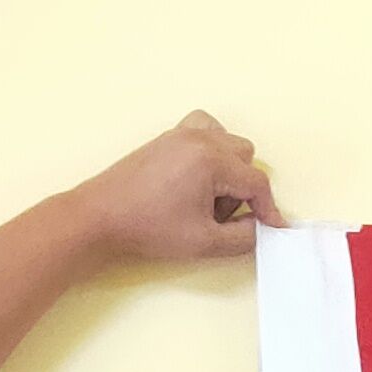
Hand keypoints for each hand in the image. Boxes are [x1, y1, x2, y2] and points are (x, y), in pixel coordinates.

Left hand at [67, 114, 285, 266]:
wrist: (100, 218)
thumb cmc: (148, 229)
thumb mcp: (205, 243)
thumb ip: (244, 238)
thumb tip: (260, 228)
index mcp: (210, 161)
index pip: (256, 182)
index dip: (268, 209)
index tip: (271, 228)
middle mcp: (199, 139)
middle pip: (246, 158)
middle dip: (242, 189)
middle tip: (218, 216)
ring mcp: (180, 133)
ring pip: (228, 142)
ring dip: (229, 168)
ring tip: (207, 195)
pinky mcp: (166, 137)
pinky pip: (205, 129)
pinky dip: (212, 148)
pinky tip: (198, 173)